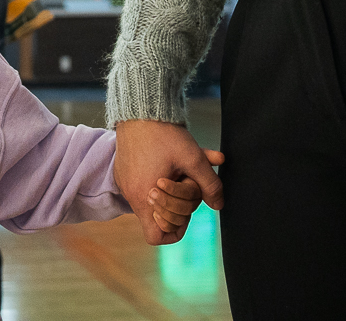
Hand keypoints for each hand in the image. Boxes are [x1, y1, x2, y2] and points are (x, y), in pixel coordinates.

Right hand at [115, 119, 224, 244]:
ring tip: (181, 172)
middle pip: (161, 220)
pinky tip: (173, 164)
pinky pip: (146, 187)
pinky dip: (162, 181)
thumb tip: (219, 205)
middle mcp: (133, 195)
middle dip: (179, 207)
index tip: (186, 211)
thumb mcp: (193, 158)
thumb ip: (209, 184)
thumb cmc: (164, 134)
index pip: (157, 236)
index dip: (175, 229)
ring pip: (155, 202)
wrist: (139, 109)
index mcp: (146, 196)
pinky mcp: (126, 173)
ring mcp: (128, 184)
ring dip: (173, 192)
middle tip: (186, 184)